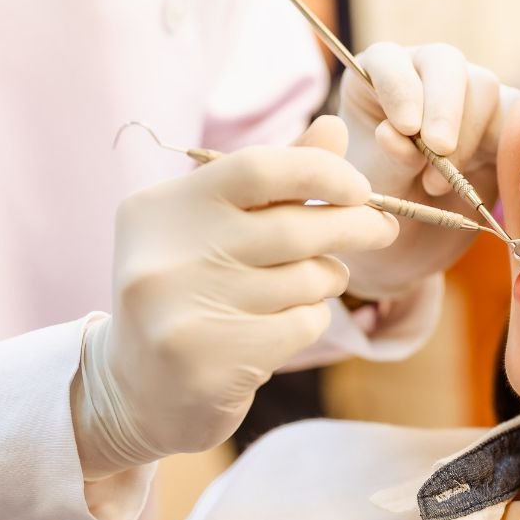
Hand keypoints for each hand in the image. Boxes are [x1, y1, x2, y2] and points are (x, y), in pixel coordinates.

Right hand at [72, 116, 397, 478]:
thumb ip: (276, 180)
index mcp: (160, 208)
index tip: (360, 188)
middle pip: (294, 228)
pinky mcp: (210, 363)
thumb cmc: (191, 292)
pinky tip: (282, 326)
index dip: (323, 172)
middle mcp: (164, 256)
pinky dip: (310, 319)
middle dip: (355, 225)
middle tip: (382, 228)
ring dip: (326, 280)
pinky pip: (302, 324)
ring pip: (306, 280)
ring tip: (307, 285)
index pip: (258, 167)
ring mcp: (183, 312)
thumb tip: (336, 127)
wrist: (137, 392)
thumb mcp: (217, 226)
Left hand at [338, 43, 518, 297]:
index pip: (388, 60)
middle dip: (445, 107)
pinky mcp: (500, 122)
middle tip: (440, 151)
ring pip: (483, 88)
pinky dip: (504, 149)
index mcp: (375, 81)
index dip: (400, 88)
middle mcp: (422, 77)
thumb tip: (398, 134)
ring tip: (435, 187)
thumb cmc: (377, 210)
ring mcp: (465, 97)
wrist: (409, 245)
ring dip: (466, 138)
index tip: (405, 128)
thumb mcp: (372, 189)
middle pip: (445, 64)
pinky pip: (516, 118)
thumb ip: (386, 160)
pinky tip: (480, 182)